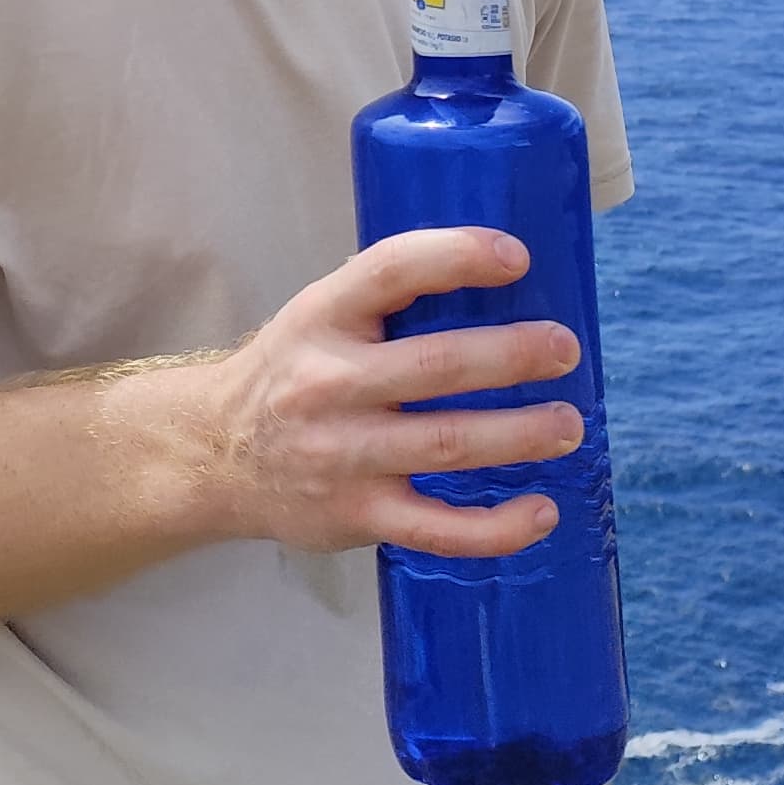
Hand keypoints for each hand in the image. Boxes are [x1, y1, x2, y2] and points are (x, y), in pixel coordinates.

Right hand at [173, 229, 583, 559]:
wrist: (215, 454)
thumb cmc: (290, 372)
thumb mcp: (319, 316)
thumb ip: (386, 301)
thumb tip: (497, 279)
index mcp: (323, 316)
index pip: (390, 270)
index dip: (455, 256)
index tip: (517, 257)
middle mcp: (330, 382)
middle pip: (434, 364)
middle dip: (511, 356)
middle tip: (565, 349)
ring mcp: (343, 453)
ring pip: (446, 443)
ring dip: (519, 434)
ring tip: (568, 424)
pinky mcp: (357, 514)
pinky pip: (437, 527)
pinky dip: (496, 527)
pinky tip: (542, 511)